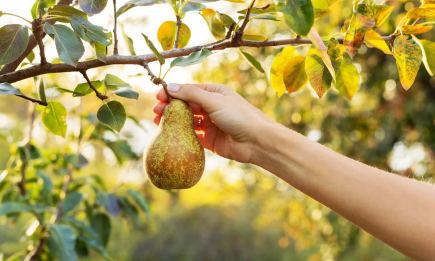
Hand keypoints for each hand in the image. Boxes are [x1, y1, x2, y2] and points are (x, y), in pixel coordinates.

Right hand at [152, 83, 274, 162]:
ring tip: (158, 121)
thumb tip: (170, 86)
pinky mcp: (209, 140)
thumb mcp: (215, 101)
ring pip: (187, 120)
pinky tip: (169, 134)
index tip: (159, 96)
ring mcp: (210, 124)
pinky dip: (180, 134)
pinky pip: (191, 136)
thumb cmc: (240, 116)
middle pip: (186, 105)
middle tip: (156, 110)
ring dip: (173, 120)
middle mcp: (212, 107)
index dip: (173, 92)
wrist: (257, 141)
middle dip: (170, 106)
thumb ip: (191, 94)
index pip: (189, 90)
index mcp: (215, 93)